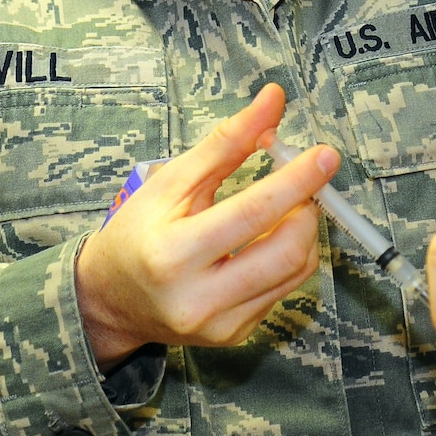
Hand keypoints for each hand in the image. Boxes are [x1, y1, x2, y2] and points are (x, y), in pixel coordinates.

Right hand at [74, 84, 336, 362]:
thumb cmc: (137, 233)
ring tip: (285, 207)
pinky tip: (268, 239)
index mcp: (172, 254)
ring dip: (304, 231)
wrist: (111, 299)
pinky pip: (284, 289)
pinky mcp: (235, 334)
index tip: (324, 155)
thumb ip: (226, 142)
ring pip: (295, 272)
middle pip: (286, 252)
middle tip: (305, 183)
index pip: (252, 213)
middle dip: (307, 209)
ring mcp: (220, 324)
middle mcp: (197, 297)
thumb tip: (273, 100)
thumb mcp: (171, 182)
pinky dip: (290, 256)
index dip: (296, 181)